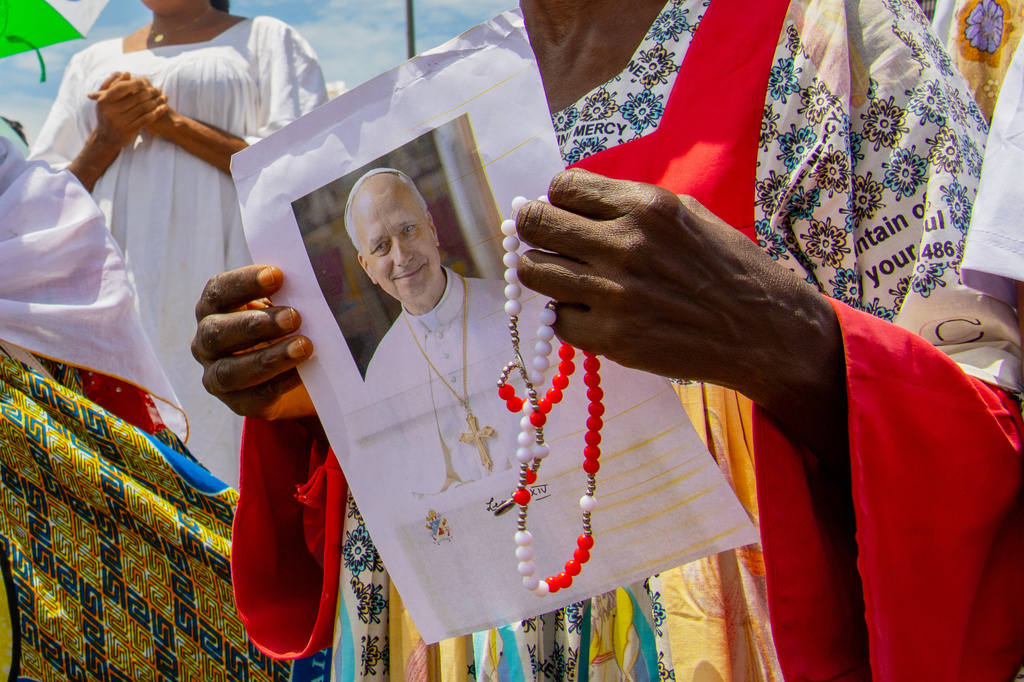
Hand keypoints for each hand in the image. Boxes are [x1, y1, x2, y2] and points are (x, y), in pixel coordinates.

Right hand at [88, 72, 167, 147]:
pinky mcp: (128, 130)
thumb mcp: (106, 100)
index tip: (146, 83)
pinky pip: (146, 119)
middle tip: (159, 89)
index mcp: (103, 100)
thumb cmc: (109, 114)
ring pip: (142, 108)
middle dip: (149, 92)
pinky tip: (164, 108)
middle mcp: (110, 111)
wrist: (107, 138)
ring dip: (156, 101)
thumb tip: (128, 73)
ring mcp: (119, 121)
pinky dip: (156, 112)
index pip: (121, 88)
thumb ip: (115, 85)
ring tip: (164, 97)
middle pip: (134, 98)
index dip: (135, 84)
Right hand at [192, 265, 316, 420]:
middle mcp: (207, 342)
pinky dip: (279, 383)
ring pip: (230, 370)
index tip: (277, 276)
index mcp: (215, 309)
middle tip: (293, 317)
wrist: (298, 376)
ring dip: (267, 358)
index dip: (244, 283)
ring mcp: (218, 376)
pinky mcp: (238, 403)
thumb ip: (291, 291)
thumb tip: (315, 275)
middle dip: (255, 324)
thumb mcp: (285, 305)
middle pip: (217, 332)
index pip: (218, 291)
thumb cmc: (287, 327)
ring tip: (303, 347)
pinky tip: (302, 373)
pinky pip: (254, 396)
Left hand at [516, 169, 847, 461]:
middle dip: (535, 228)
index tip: (566, 211)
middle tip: (545, 238)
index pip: (562, 186)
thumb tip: (571, 204)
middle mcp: (625, 245)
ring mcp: (615, 294)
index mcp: (645, 206)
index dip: (559, 198)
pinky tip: (592, 312)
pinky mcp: (613, 338)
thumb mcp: (686, 214)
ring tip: (564, 275)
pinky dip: (568, 315)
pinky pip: (557, 319)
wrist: (764, 331)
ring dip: (542, 271)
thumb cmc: (727, 268)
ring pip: (533, 272)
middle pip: (535, 224)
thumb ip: (628, 206)